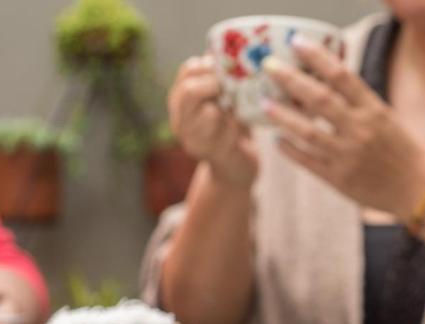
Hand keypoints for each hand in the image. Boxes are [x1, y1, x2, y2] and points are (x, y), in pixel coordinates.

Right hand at [168, 55, 257, 187]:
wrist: (235, 170)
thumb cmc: (231, 129)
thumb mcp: (222, 100)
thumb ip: (219, 80)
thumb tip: (227, 52)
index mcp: (180, 102)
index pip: (187, 71)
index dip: (209, 66)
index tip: (227, 71)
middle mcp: (181, 121)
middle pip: (190, 90)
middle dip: (216, 85)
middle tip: (232, 91)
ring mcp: (195, 140)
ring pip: (210, 111)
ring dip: (230, 108)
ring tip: (237, 113)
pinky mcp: (214, 155)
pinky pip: (231, 131)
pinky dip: (241, 126)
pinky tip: (244, 130)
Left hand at [260, 38, 424, 220]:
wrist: (416, 189)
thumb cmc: (400, 150)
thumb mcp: (386, 118)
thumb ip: (358, 101)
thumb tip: (324, 79)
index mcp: (374, 111)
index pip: (342, 76)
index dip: (318, 57)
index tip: (297, 43)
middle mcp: (360, 130)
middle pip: (319, 99)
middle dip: (291, 80)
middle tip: (269, 67)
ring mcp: (348, 156)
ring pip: (307, 131)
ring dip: (282, 115)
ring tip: (264, 103)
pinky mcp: (339, 179)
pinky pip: (307, 160)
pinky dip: (290, 148)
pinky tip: (278, 139)